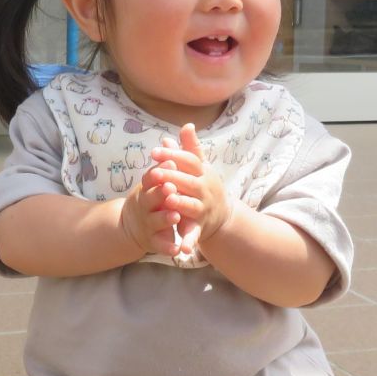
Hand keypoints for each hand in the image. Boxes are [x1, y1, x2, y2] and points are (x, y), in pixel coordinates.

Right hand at [118, 165, 181, 257]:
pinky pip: (160, 245)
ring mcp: (148, 223)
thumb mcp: (156, 179)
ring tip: (176, 216)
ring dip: (165, 218)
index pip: (151, 178)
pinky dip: (168, 247)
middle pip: (151, 198)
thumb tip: (168, 138)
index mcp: (147, 188)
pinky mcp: (153, 241)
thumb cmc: (152, 197)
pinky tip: (178, 250)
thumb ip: (165, 161)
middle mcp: (145, 205)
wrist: (133, 226)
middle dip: (161, 193)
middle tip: (172, 188)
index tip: (170, 164)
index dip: (160, 172)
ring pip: (156, 221)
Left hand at [146, 125, 230, 254]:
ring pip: (191, 206)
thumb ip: (190, 149)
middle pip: (189, 181)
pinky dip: (189, 242)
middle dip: (173, 176)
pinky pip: (194, 234)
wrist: (222, 214)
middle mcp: (204, 190)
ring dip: (181, 203)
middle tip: (155, 172)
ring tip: (168, 200)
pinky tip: (182, 249)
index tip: (154, 151)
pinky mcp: (199, 227)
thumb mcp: (200, 166)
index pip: (189, 161)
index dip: (173, 155)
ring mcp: (202, 209)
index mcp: (202, 173)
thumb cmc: (204, 185)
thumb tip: (186, 126)